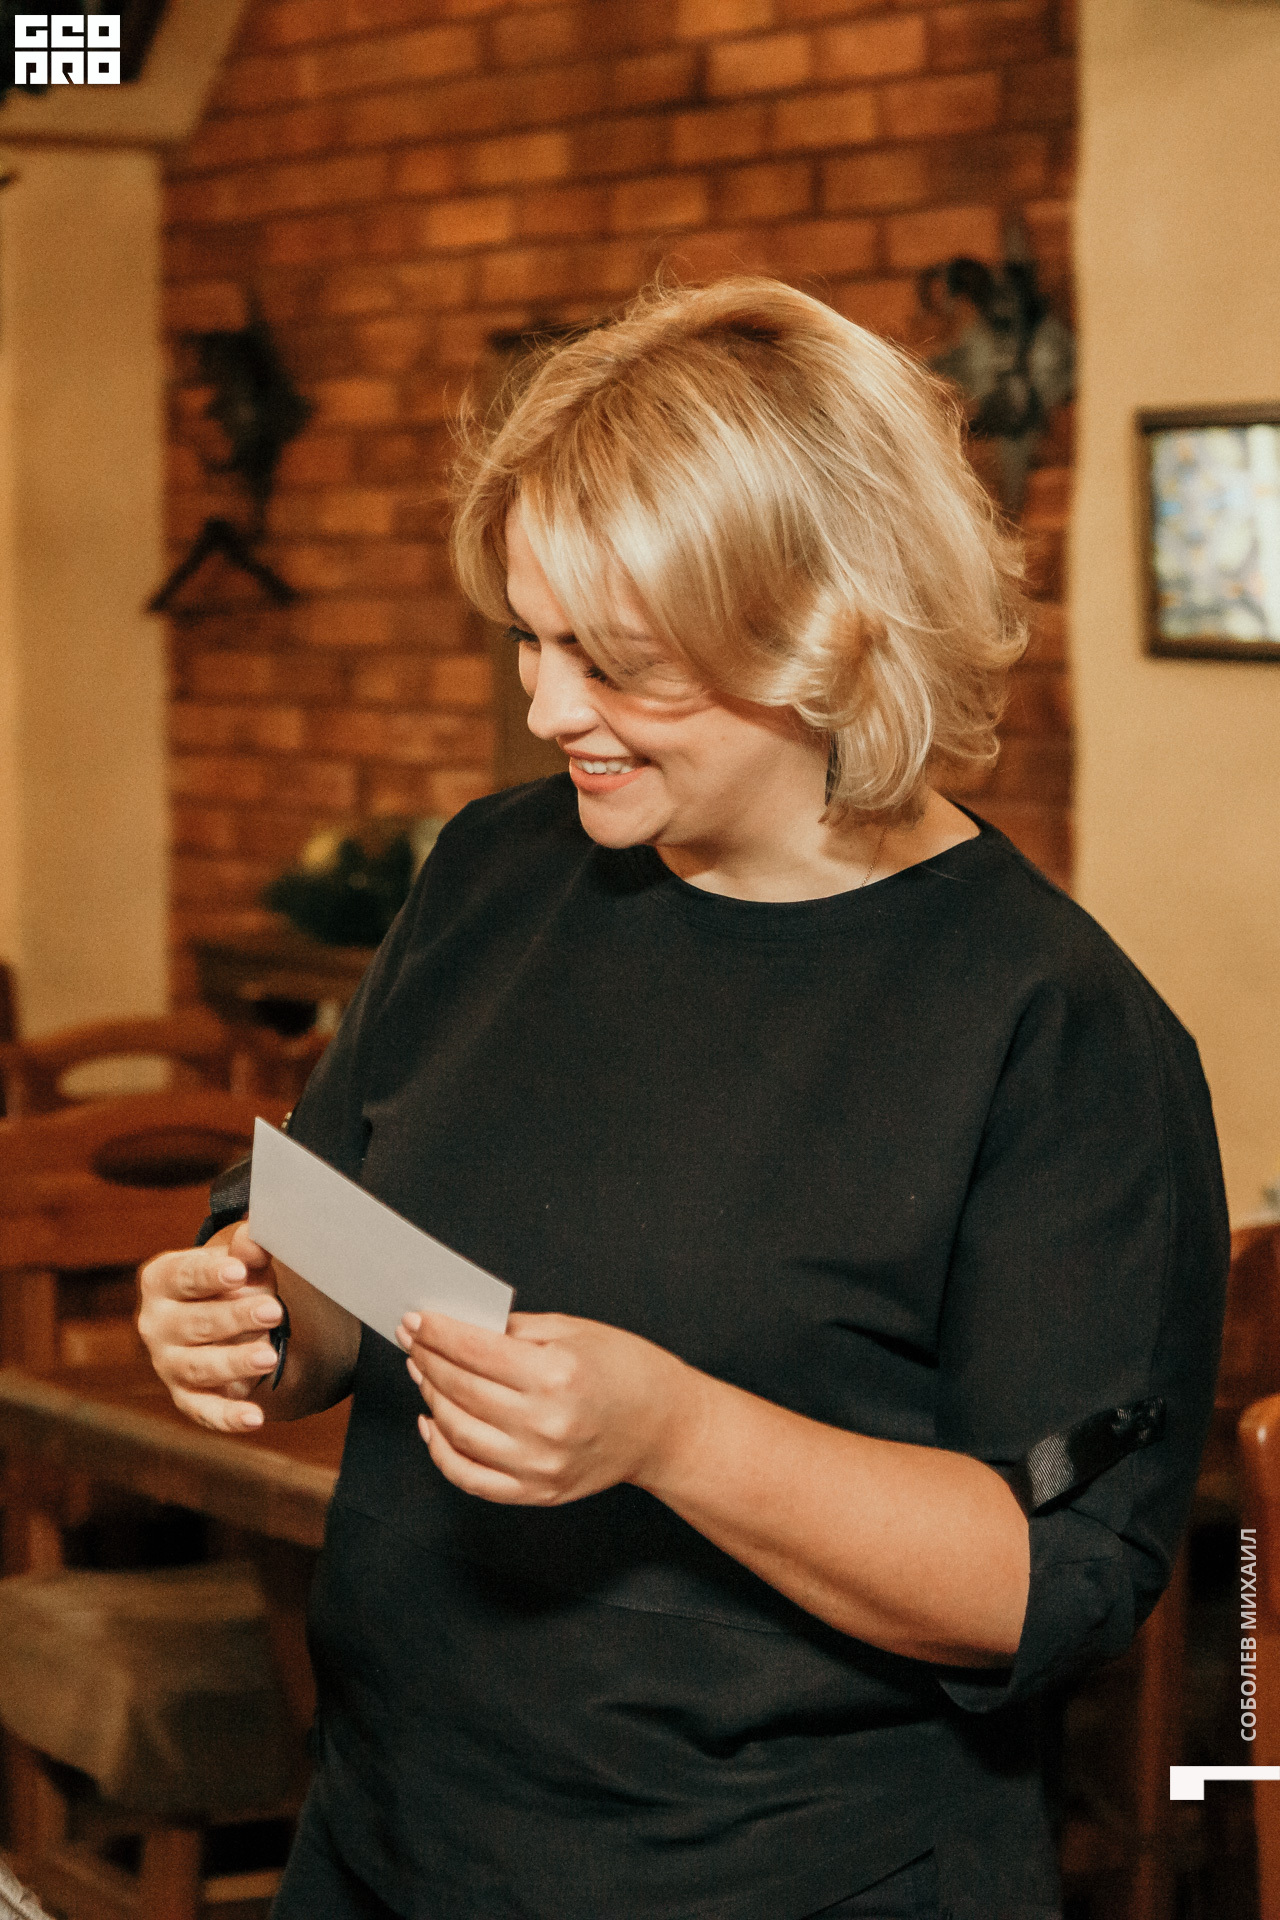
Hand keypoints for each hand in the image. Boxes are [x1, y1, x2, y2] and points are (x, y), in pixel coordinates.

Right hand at [137, 1222, 283, 1432]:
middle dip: (235, 1318)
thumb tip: (252, 1241)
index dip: (210, 1274)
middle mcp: (156, 1324)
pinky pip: (205, 1410)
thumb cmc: (233, 1282)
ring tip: (269, 1356)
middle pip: (195, 1323)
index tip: (239, 1271)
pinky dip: (228, 1417)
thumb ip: (246, 1250)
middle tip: (272, 1311)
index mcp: (162, 1280)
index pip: (183, 1276)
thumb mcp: (240, 1260)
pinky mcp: (186, 1396)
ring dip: (234, 1363)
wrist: (227, 1320)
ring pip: (199, 1366)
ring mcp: (168, 1363)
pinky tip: (255, 1418)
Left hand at [396, 1310, 695, 1505]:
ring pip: (458, 1432)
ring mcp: (540, 1464)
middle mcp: (545, 1423)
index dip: (437, 1333)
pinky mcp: (538, 1491)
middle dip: (427, 1360)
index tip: (414, 1320)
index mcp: (556, 1375)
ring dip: (431, 1399)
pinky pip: (472, 1478)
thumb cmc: (628, 1370)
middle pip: (461, 1389)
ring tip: (423, 1374)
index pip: (475, 1351)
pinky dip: (442, 1453)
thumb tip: (461, 1325)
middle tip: (412, 1341)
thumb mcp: (576, 1332)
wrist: (667, 1428)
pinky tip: (433, 1425)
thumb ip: (516, 1330)